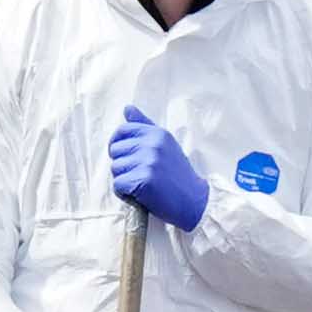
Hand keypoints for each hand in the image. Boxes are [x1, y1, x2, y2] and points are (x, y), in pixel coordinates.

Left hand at [105, 108, 212, 232]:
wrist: (196, 202)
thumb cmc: (177, 174)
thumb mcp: (165, 145)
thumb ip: (144, 126)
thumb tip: (127, 108)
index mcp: (157, 133)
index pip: (122, 131)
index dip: (118, 145)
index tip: (127, 156)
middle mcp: (153, 144)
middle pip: (115, 151)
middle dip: (123, 165)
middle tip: (142, 174)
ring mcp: (148, 162)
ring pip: (115, 169)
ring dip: (125, 180)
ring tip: (144, 185)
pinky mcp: (144, 180)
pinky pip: (118, 185)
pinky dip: (125, 194)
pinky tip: (142, 195)